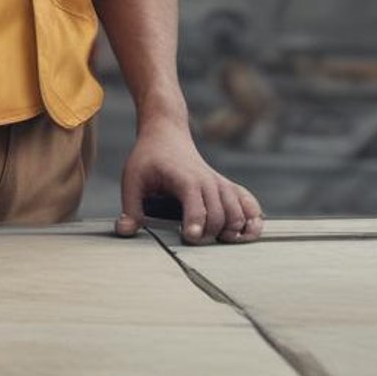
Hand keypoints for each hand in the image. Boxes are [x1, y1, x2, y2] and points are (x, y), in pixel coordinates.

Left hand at [114, 119, 263, 243]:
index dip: (196, 226)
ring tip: (217, 240)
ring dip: (233, 231)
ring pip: (239, 214)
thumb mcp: (132, 179)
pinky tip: (244, 233)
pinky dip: (252, 221)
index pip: (198, 207)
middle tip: (193, 241)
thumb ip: (130, 207)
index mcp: (185, 179)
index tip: (189, 238)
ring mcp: (222, 184)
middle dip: (210, 234)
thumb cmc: (148, 158)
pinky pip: (251, 205)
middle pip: (220, 216)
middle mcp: (209, 182)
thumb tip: (123, 231)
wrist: (167, 134)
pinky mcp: (229, 187)